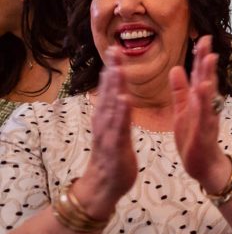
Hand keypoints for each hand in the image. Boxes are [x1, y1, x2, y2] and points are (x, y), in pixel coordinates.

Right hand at [77, 49, 136, 218]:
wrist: (103, 186)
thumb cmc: (113, 156)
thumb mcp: (115, 129)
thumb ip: (117, 110)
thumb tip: (118, 91)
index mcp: (107, 116)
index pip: (110, 87)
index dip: (113, 68)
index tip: (115, 47)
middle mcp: (104, 121)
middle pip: (108, 92)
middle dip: (112, 70)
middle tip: (114, 49)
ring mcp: (108, 133)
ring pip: (111, 106)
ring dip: (114, 87)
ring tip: (118, 68)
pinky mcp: (115, 146)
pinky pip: (118, 127)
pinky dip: (121, 113)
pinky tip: (124, 100)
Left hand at [170, 36, 231, 191]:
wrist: (203, 165)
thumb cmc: (194, 138)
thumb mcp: (183, 111)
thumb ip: (180, 91)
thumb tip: (175, 68)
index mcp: (198, 100)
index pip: (200, 75)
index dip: (200, 57)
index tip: (202, 38)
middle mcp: (206, 106)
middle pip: (206, 79)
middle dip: (206, 60)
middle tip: (208, 40)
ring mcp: (207, 118)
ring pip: (208, 95)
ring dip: (209, 76)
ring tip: (209, 59)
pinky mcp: (204, 132)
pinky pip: (204, 116)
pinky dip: (204, 104)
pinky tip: (203, 91)